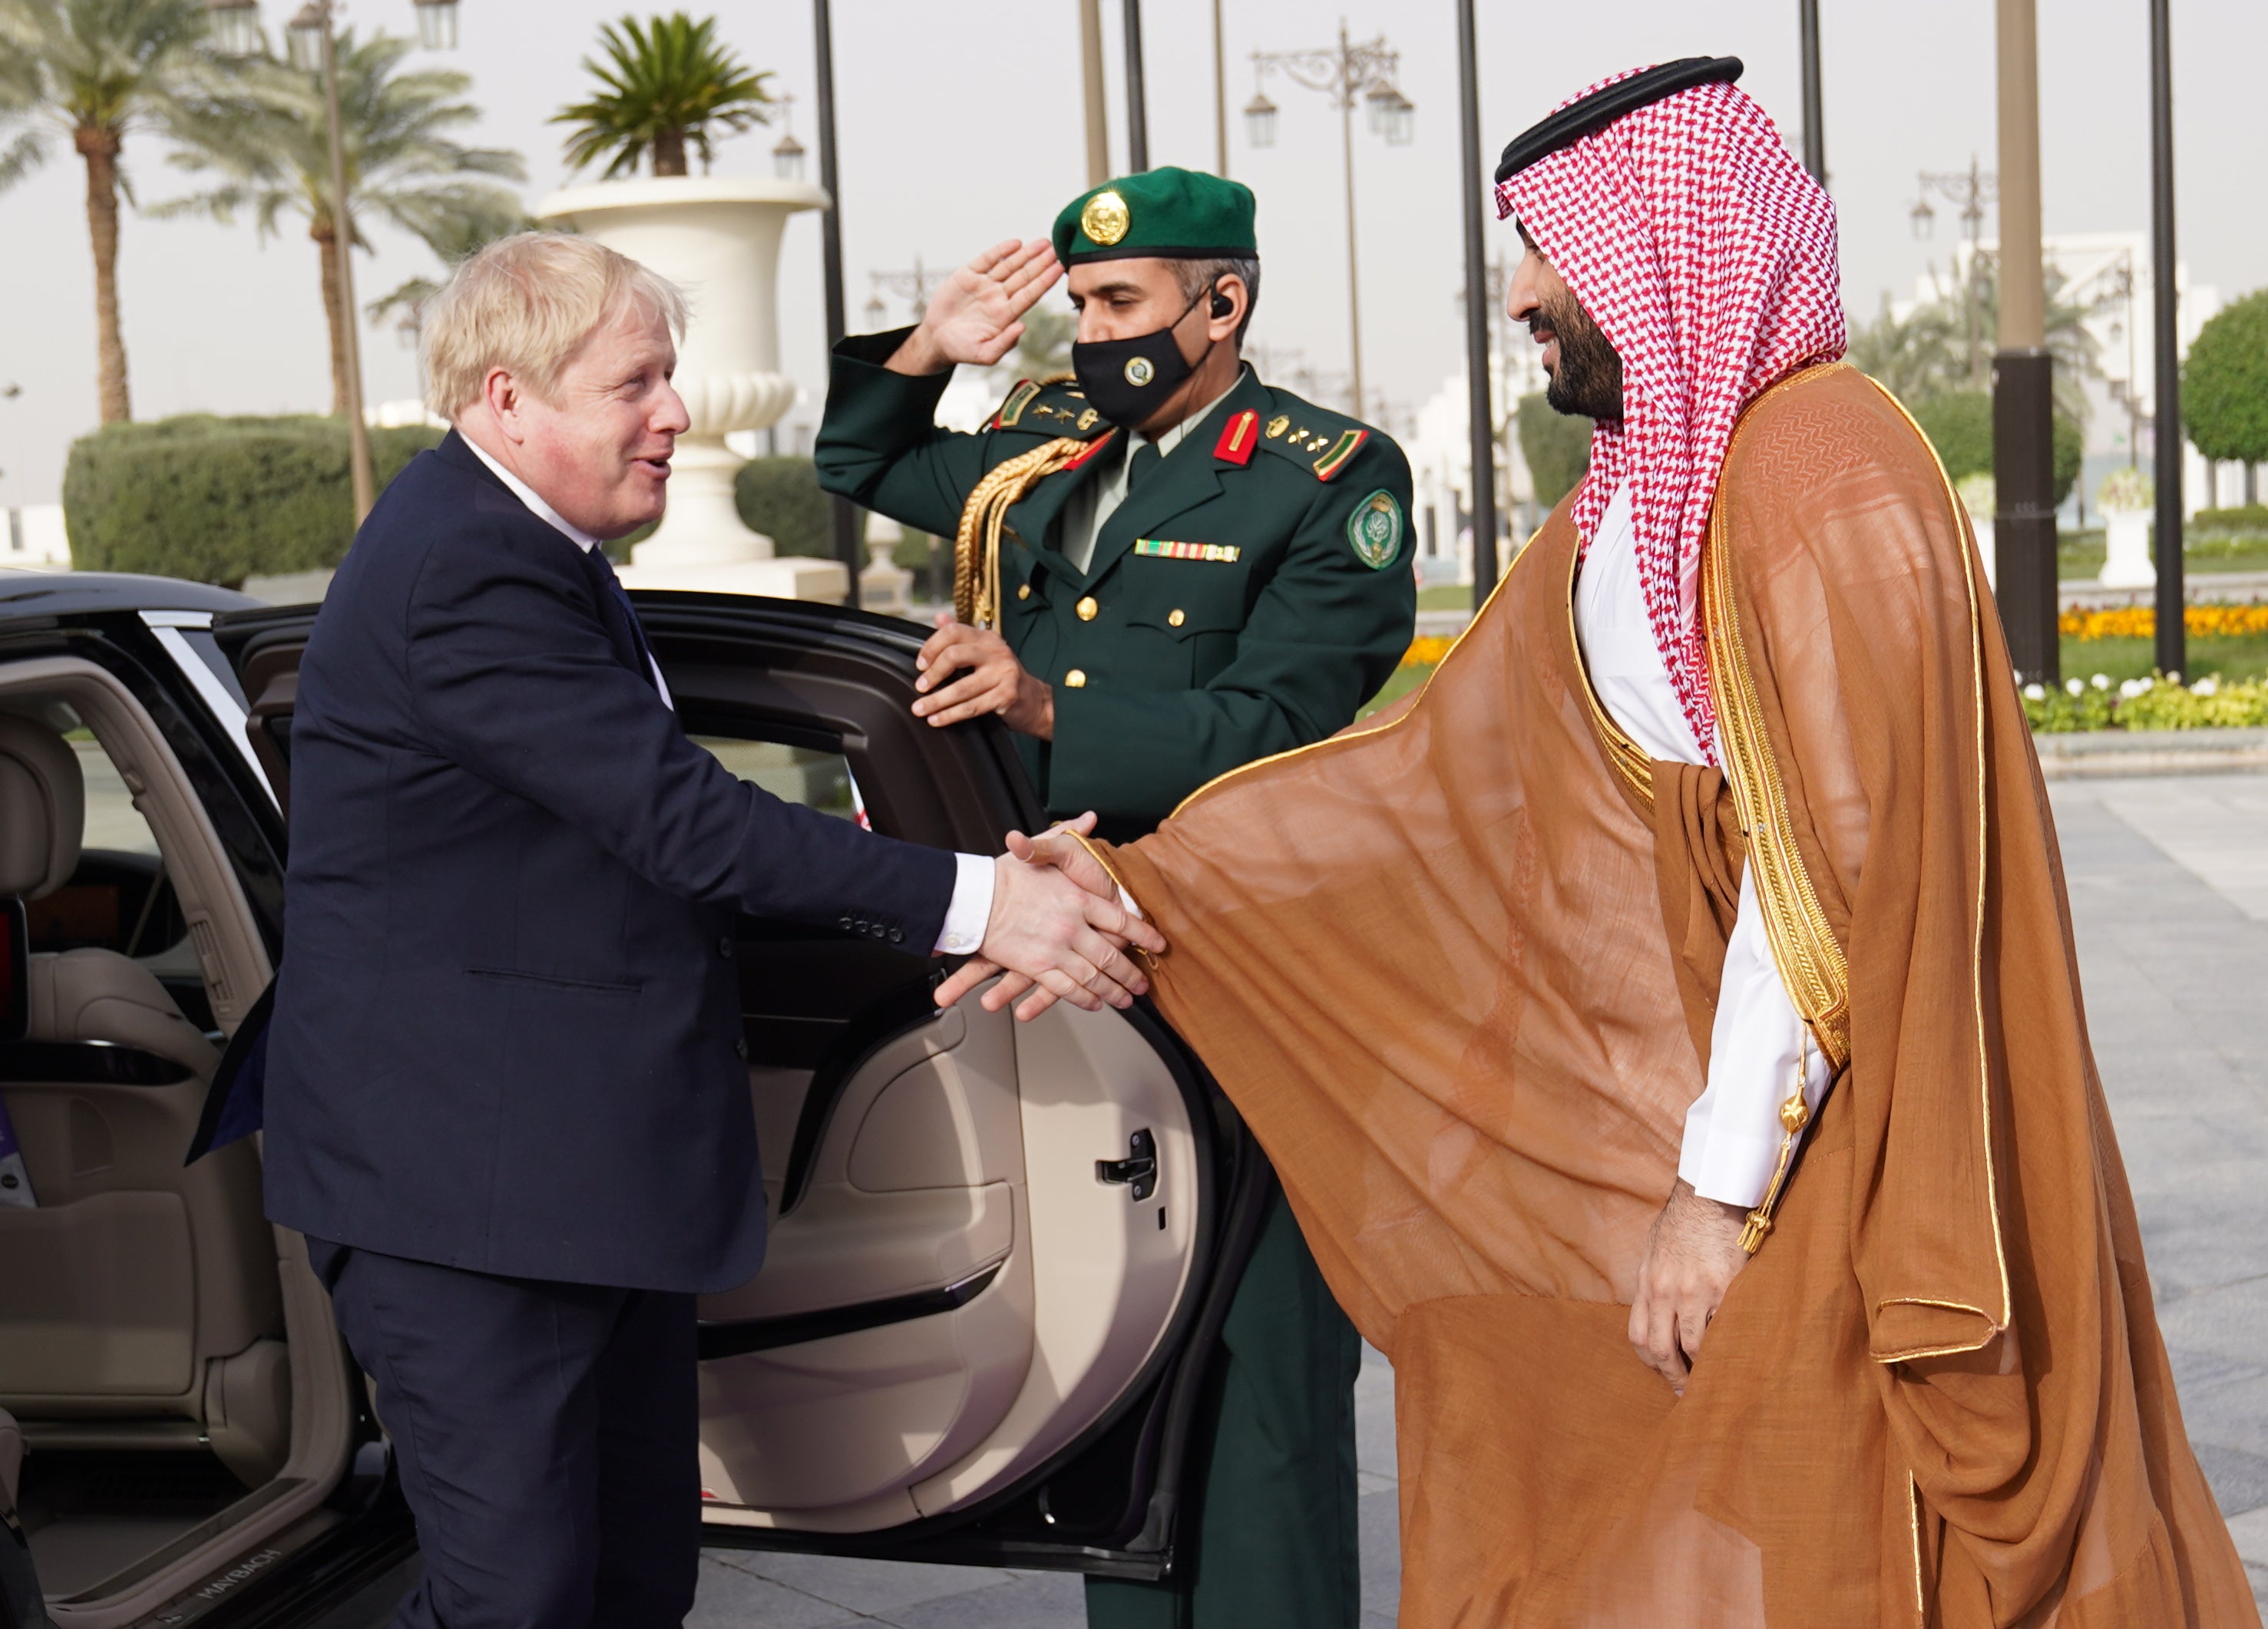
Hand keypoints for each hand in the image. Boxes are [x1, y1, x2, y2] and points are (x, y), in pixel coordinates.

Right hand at [887, 239, 1062, 374]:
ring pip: (1009, 265)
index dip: (1045, 281)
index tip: (1059, 269)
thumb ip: (1004, 343)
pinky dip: (1000, 251)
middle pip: (1024, 277)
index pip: (1030, 295)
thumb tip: (1022, 327)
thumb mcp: (984, 354)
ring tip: (1043, 243)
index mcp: (1006, 315)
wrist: (936, 339)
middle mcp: (999, 297)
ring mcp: (984, 284)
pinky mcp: (968, 275)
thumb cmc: (962, 349)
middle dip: (1040, 263)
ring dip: (1026, 254)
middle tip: (1056, 249)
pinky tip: (1015, 244)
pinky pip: (987, 259)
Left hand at [914, 613, 1053, 736]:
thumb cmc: (1003, 676)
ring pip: (961, 688)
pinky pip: (971, 707)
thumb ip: (961, 636)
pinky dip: (950, 715)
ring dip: (936, 701)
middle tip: (920, 687)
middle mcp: (996, 651)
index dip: (931, 646)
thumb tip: (939, 617)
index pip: (953, 632)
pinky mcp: (1006, 696)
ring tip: (919, 709)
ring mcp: (1003, 673)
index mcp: (987, 638)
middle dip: (933, 673)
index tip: (920, 664)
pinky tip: (936, 719)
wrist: (1035, 700)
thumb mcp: (984, 652)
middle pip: (955, 656)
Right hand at [944, 833, 1164, 1021]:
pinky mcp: (1037, 966)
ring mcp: (1056, 949)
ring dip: (1113, 991)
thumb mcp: (1042, 848)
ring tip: (1125, 1000)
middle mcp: (1072, 927)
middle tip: (1142, 984)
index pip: (1122, 921)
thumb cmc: (1004, 875)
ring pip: (1094, 977)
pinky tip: (1094, 1003)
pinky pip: (1067, 988)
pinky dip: (1084, 998)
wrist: (973, 898)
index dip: (1144, 934)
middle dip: (1130, 974)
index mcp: (1078, 899)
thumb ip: (1068, 834)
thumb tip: (1090, 818)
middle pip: (1112, 956)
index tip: (1158, 944)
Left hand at [1627, 1179, 1751, 1394]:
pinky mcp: (1723, 1288)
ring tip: (1713, 1380)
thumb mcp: (1654, 1251)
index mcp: (1647, 1284)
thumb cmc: (1683, 1221)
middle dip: (1674, 1377)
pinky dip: (1726, 1347)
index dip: (1651, 1363)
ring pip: (1693, 1346)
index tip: (1664, 1375)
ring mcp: (1694, 1292)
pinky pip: (1723, 1329)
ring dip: (1702, 1368)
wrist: (1708, 1194)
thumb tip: (1657, 1309)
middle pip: (1661, 1350)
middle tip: (1687, 1394)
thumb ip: (1654, 1282)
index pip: (1638, 1336)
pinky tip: (1734, 1356)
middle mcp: (1665, 1292)